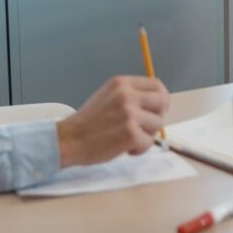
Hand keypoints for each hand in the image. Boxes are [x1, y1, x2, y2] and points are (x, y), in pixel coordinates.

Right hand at [56, 76, 170, 167]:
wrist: (68, 140)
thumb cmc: (88, 122)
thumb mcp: (108, 96)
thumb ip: (130, 95)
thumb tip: (157, 103)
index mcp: (122, 83)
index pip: (156, 85)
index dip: (161, 98)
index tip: (157, 109)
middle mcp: (127, 95)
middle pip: (163, 102)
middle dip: (157, 116)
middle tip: (146, 127)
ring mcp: (130, 114)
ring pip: (157, 124)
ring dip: (146, 135)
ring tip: (128, 138)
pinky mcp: (131, 134)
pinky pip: (149, 143)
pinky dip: (139, 149)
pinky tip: (125, 149)